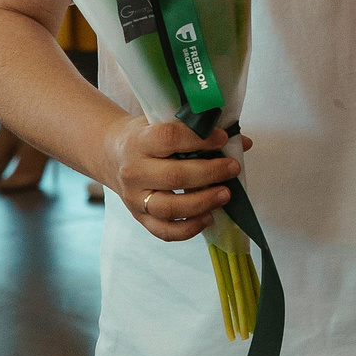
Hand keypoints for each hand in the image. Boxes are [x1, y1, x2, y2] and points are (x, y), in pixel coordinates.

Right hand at [99, 112, 246, 241]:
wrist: (112, 155)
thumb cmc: (145, 137)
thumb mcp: (164, 123)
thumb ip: (199, 131)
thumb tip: (242, 142)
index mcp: (139, 141)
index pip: (169, 138)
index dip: (199, 139)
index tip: (222, 138)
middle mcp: (134, 171)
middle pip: (174, 176)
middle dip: (209, 173)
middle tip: (232, 169)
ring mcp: (135, 198)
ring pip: (170, 208)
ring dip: (202, 203)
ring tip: (225, 194)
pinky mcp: (139, 217)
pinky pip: (164, 231)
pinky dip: (189, 229)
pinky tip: (208, 218)